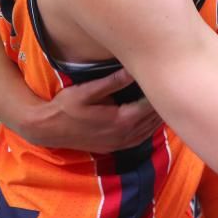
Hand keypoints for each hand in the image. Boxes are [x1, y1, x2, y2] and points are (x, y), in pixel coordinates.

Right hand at [21, 69, 161, 151]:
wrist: (47, 129)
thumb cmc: (65, 107)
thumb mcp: (86, 91)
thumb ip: (112, 82)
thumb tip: (132, 69)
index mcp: (120, 121)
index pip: (150, 107)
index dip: (159, 94)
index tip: (166, 80)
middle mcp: (124, 135)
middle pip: (152, 120)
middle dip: (162, 105)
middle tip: (170, 87)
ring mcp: (119, 144)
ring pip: (148, 131)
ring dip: (158, 118)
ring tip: (165, 101)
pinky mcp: (114, 147)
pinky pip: (140, 139)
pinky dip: (149, 128)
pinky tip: (151, 119)